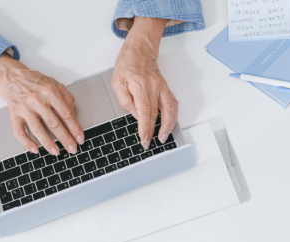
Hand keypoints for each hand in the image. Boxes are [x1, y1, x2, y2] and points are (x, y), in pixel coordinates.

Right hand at [0, 56, 82, 155]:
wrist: (11, 76)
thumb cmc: (34, 81)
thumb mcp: (54, 83)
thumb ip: (66, 97)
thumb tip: (73, 114)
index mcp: (50, 92)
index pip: (66, 114)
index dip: (74, 128)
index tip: (79, 138)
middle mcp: (37, 101)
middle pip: (54, 124)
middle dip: (65, 139)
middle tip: (72, 149)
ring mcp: (25, 109)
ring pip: (38, 129)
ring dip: (48, 143)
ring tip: (56, 152)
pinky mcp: (14, 115)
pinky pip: (19, 131)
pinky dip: (26, 142)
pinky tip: (35, 149)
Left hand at [112, 17, 177, 147]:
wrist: (140, 49)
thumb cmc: (127, 64)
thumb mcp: (117, 82)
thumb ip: (125, 100)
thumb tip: (136, 115)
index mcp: (139, 85)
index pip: (144, 111)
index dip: (145, 127)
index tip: (144, 138)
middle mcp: (153, 86)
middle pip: (157, 113)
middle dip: (153, 131)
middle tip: (149, 142)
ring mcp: (162, 87)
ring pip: (169, 109)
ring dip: (168, 125)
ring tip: (163, 137)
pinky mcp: (165, 88)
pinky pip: (172, 104)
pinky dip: (173, 116)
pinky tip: (169, 124)